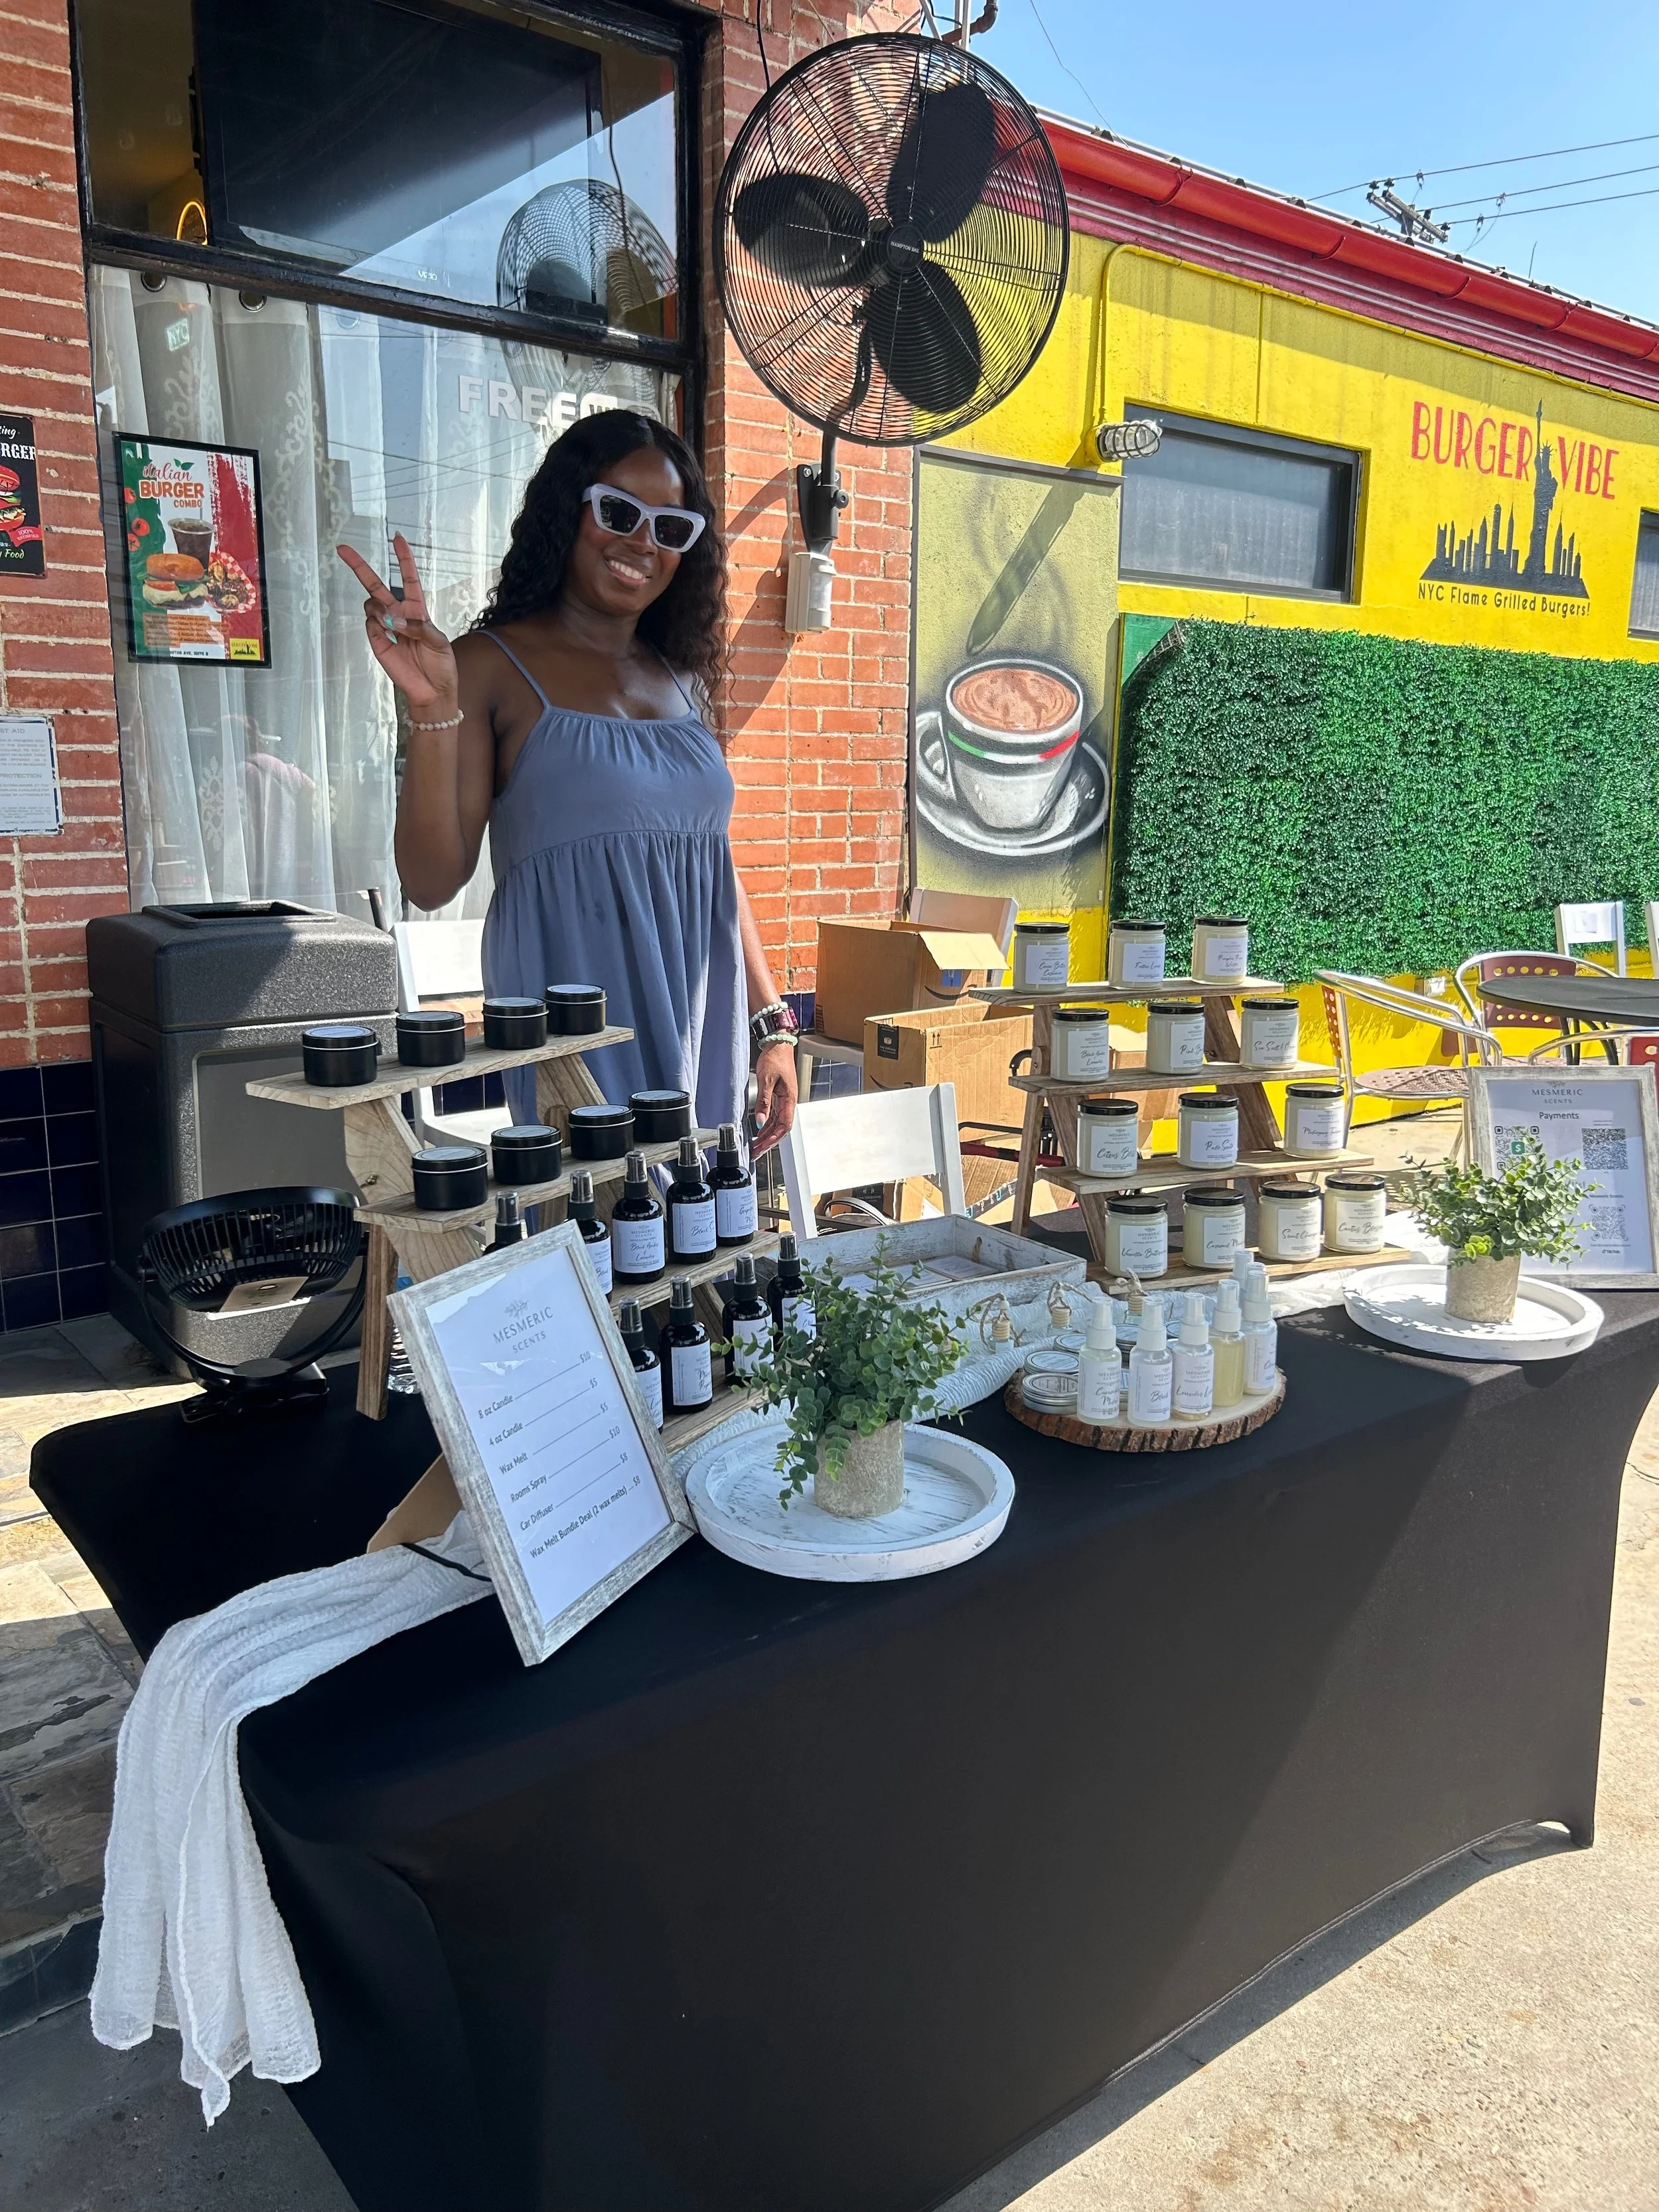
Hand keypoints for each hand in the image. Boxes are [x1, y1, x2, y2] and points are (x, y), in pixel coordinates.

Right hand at [336, 533, 458, 717]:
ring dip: (380, 608)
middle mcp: (399, 614)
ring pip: (372, 604)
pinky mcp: (377, 641)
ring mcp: (385, 627)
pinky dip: (379, 626)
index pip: (409, 577)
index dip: (403, 557)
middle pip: (375, 584)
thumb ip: (420, 627)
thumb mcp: (439, 642)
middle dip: (359, 566)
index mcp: (417, 609)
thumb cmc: (441, 665)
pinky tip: (389, 636)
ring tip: (394, 624)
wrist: (432, 691)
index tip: (397, 537)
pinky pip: (371, 625)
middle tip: (342, 548)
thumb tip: (394, 619)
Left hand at [751, 1040, 797, 1157]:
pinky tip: (758, 1131)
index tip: (762, 1147)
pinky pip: (772, 1115)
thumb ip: (763, 1102)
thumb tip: (759, 1121)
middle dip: (768, 1142)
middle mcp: (787, 1102)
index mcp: (789, 1100)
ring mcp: (783, 1100)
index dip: (773, 1139)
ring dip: (766, 1135)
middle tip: (755, 1152)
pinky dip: (765, 1125)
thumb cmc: (775, 1058)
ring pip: (775, 1124)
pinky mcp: (777, 1096)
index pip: (784, 1126)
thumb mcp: (766, 1080)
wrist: (778, 1044)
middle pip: (779, 1128)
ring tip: (755, 1146)